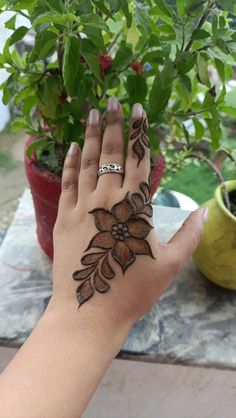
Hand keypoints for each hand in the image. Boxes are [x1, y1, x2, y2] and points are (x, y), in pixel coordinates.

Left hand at [52, 97, 207, 332]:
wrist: (90, 309)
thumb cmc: (133, 289)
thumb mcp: (170, 264)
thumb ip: (189, 234)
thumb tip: (206, 210)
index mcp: (136, 206)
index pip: (140, 161)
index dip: (140, 134)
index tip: (139, 111)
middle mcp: (108, 199)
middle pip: (111, 154)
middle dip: (114, 125)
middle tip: (113, 101)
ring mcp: (83, 206)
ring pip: (88, 163)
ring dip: (90, 135)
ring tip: (92, 112)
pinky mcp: (64, 217)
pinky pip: (68, 183)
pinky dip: (70, 163)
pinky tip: (72, 147)